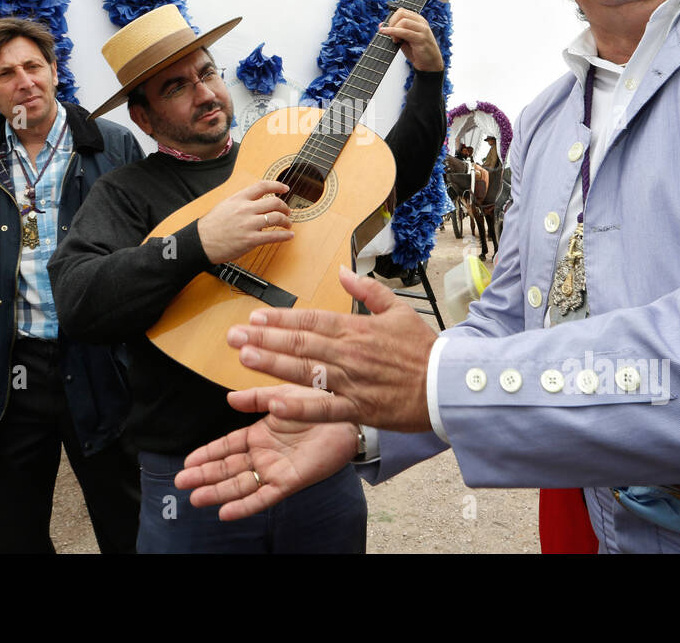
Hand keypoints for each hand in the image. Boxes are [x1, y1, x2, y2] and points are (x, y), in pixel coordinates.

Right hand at [175, 385, 359, 519]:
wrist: (347, 416)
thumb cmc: (318, 403)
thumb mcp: (281, 395)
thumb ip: (255, 398)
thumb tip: (229, 399)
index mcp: (260, 434)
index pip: (226, 447)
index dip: (207, 454)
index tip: (187, 461)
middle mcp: (264, 454)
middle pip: (228, 468)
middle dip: (204, 476)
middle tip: (181, 483)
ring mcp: (275, 469)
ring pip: (240, 485)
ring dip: (218, 492)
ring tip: (195, 498)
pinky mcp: (290, 482)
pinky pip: (264, 497)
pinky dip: (245, 506)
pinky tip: (226, 513)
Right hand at [196, 179, 292, 264]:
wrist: (200, 242)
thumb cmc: (210, 226)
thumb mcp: (225, 206)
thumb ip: (241, 203)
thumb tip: (256, 204)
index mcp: (238, 199)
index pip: (262, 186)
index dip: (277, 185)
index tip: (285, 188)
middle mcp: (245, 209)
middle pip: (274, 202)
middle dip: (285, 207)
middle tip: (287, 212)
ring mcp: (248, 224)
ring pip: (276, 217)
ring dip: (286, 221)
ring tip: (288, 225)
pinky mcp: (250, 239)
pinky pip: (273, 236)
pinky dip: (284, 236)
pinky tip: (289, 236)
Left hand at [228, 265, 436, 431]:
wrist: (446, 385)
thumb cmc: (423, 348)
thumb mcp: (398, 309)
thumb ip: (367, 289)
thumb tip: (343, 270)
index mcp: (357, 328)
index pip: (311, 320)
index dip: (281, 318)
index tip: (254, 316)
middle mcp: (349, 353)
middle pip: (300, 343)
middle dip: (263, 338)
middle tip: (233, 335)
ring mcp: (352, 382)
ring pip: (305, 372)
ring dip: (272, 365)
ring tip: (244, 357)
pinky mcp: (358, 409)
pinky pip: (324, 408)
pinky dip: (300, 406)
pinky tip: (275, 404)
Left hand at [380, 7, 443, 71]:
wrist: (430, 64)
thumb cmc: (417, 52)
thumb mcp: (404, 39)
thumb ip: (395, 31)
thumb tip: (381, 25)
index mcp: (418, 20)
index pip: (401, 11)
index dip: (392, 19)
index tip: (388, 29)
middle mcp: (421, 23)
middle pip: (401, 14)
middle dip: (391, 23)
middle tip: (390, 34)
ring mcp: (423, 30)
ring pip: (403, 22)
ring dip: (394, 30)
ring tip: (395, 41)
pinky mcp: (421, 39)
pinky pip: (405, 32)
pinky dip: (394, 33)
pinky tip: (390, 37)